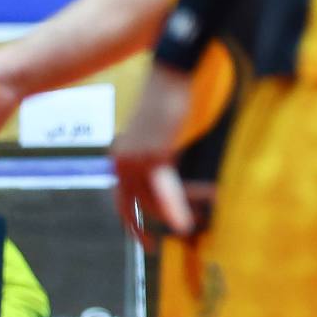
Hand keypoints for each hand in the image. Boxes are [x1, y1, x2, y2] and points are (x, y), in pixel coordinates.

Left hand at [109, 63, 194, 248]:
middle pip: (135, 206)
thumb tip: (166, 179)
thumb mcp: (156, 135)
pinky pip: (166, 190)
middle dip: (149, 226)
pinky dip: (176, 207)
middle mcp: (121, 162)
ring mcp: (136, 160)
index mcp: (119, 158)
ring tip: (197, 217)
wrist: (171, 75)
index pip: (122, 200)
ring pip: (152, 202)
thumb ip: (155, 158)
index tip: (145, 241)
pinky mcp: (155, 156)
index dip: (132, 224)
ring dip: (176, 213)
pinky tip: (185, 222)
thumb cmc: (168, 100)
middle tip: (167, 239)